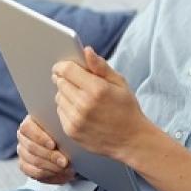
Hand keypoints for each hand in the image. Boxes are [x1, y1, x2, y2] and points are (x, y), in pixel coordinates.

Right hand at [16, 115, 75, 184]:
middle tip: (65, 161)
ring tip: (67, 169)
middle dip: (50, 156)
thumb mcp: (62, 128)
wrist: (65, 145)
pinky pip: (35, 174)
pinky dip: (50, 175)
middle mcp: (22, 138)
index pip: (27, 128)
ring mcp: (22, 152)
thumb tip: (66, 133)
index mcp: (29, 123)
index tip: (53, 145)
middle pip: (31, 148)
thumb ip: (60, 128)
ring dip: (53, 167)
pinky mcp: (25, 166)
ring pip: (34, 162)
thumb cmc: (63, 133)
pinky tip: (62, 174)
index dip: (39, 137)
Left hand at [52, 46, 151, 161]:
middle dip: (65, 79)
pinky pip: (60, 112)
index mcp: (97, 89)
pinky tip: (80, 110)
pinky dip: (66, 108)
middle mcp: (84, 104)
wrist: (132, 140)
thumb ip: (101, 66)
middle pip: (61, 82)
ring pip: (59, 97)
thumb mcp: (120, 83)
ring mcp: (76, 119)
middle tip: (75, 81)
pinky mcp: (72, 131)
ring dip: (65, 93)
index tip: (61, 66)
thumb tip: (86, 51)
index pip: (67, 70)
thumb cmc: (126, 108)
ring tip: (80, 97)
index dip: (62, 65)